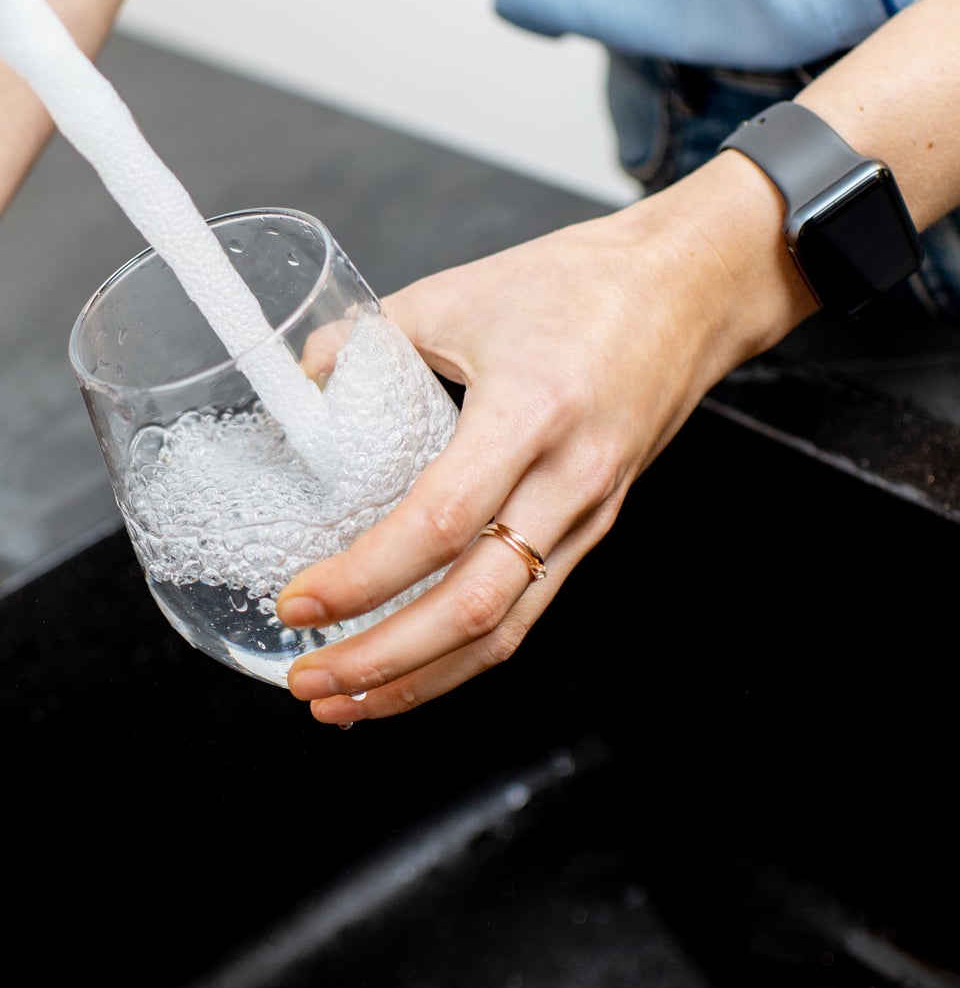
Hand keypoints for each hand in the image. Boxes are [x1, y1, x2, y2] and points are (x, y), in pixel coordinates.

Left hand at [277, 158, 811, 722]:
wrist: (690, 289)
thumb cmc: (578, 283)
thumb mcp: (455, 295)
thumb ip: (367, 341)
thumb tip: (302, 383)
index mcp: (530, 414)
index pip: (438, 523)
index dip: (362, 576)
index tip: (298, 600)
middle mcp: (567, 481)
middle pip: (473, 608)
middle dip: (381, 661)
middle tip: (308, 680)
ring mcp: (588, 516)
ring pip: (504, 631)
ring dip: (418, 680)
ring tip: (343, 703)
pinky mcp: (591, 530)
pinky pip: (524, 610)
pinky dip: (460, 653)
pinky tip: (409, 667)